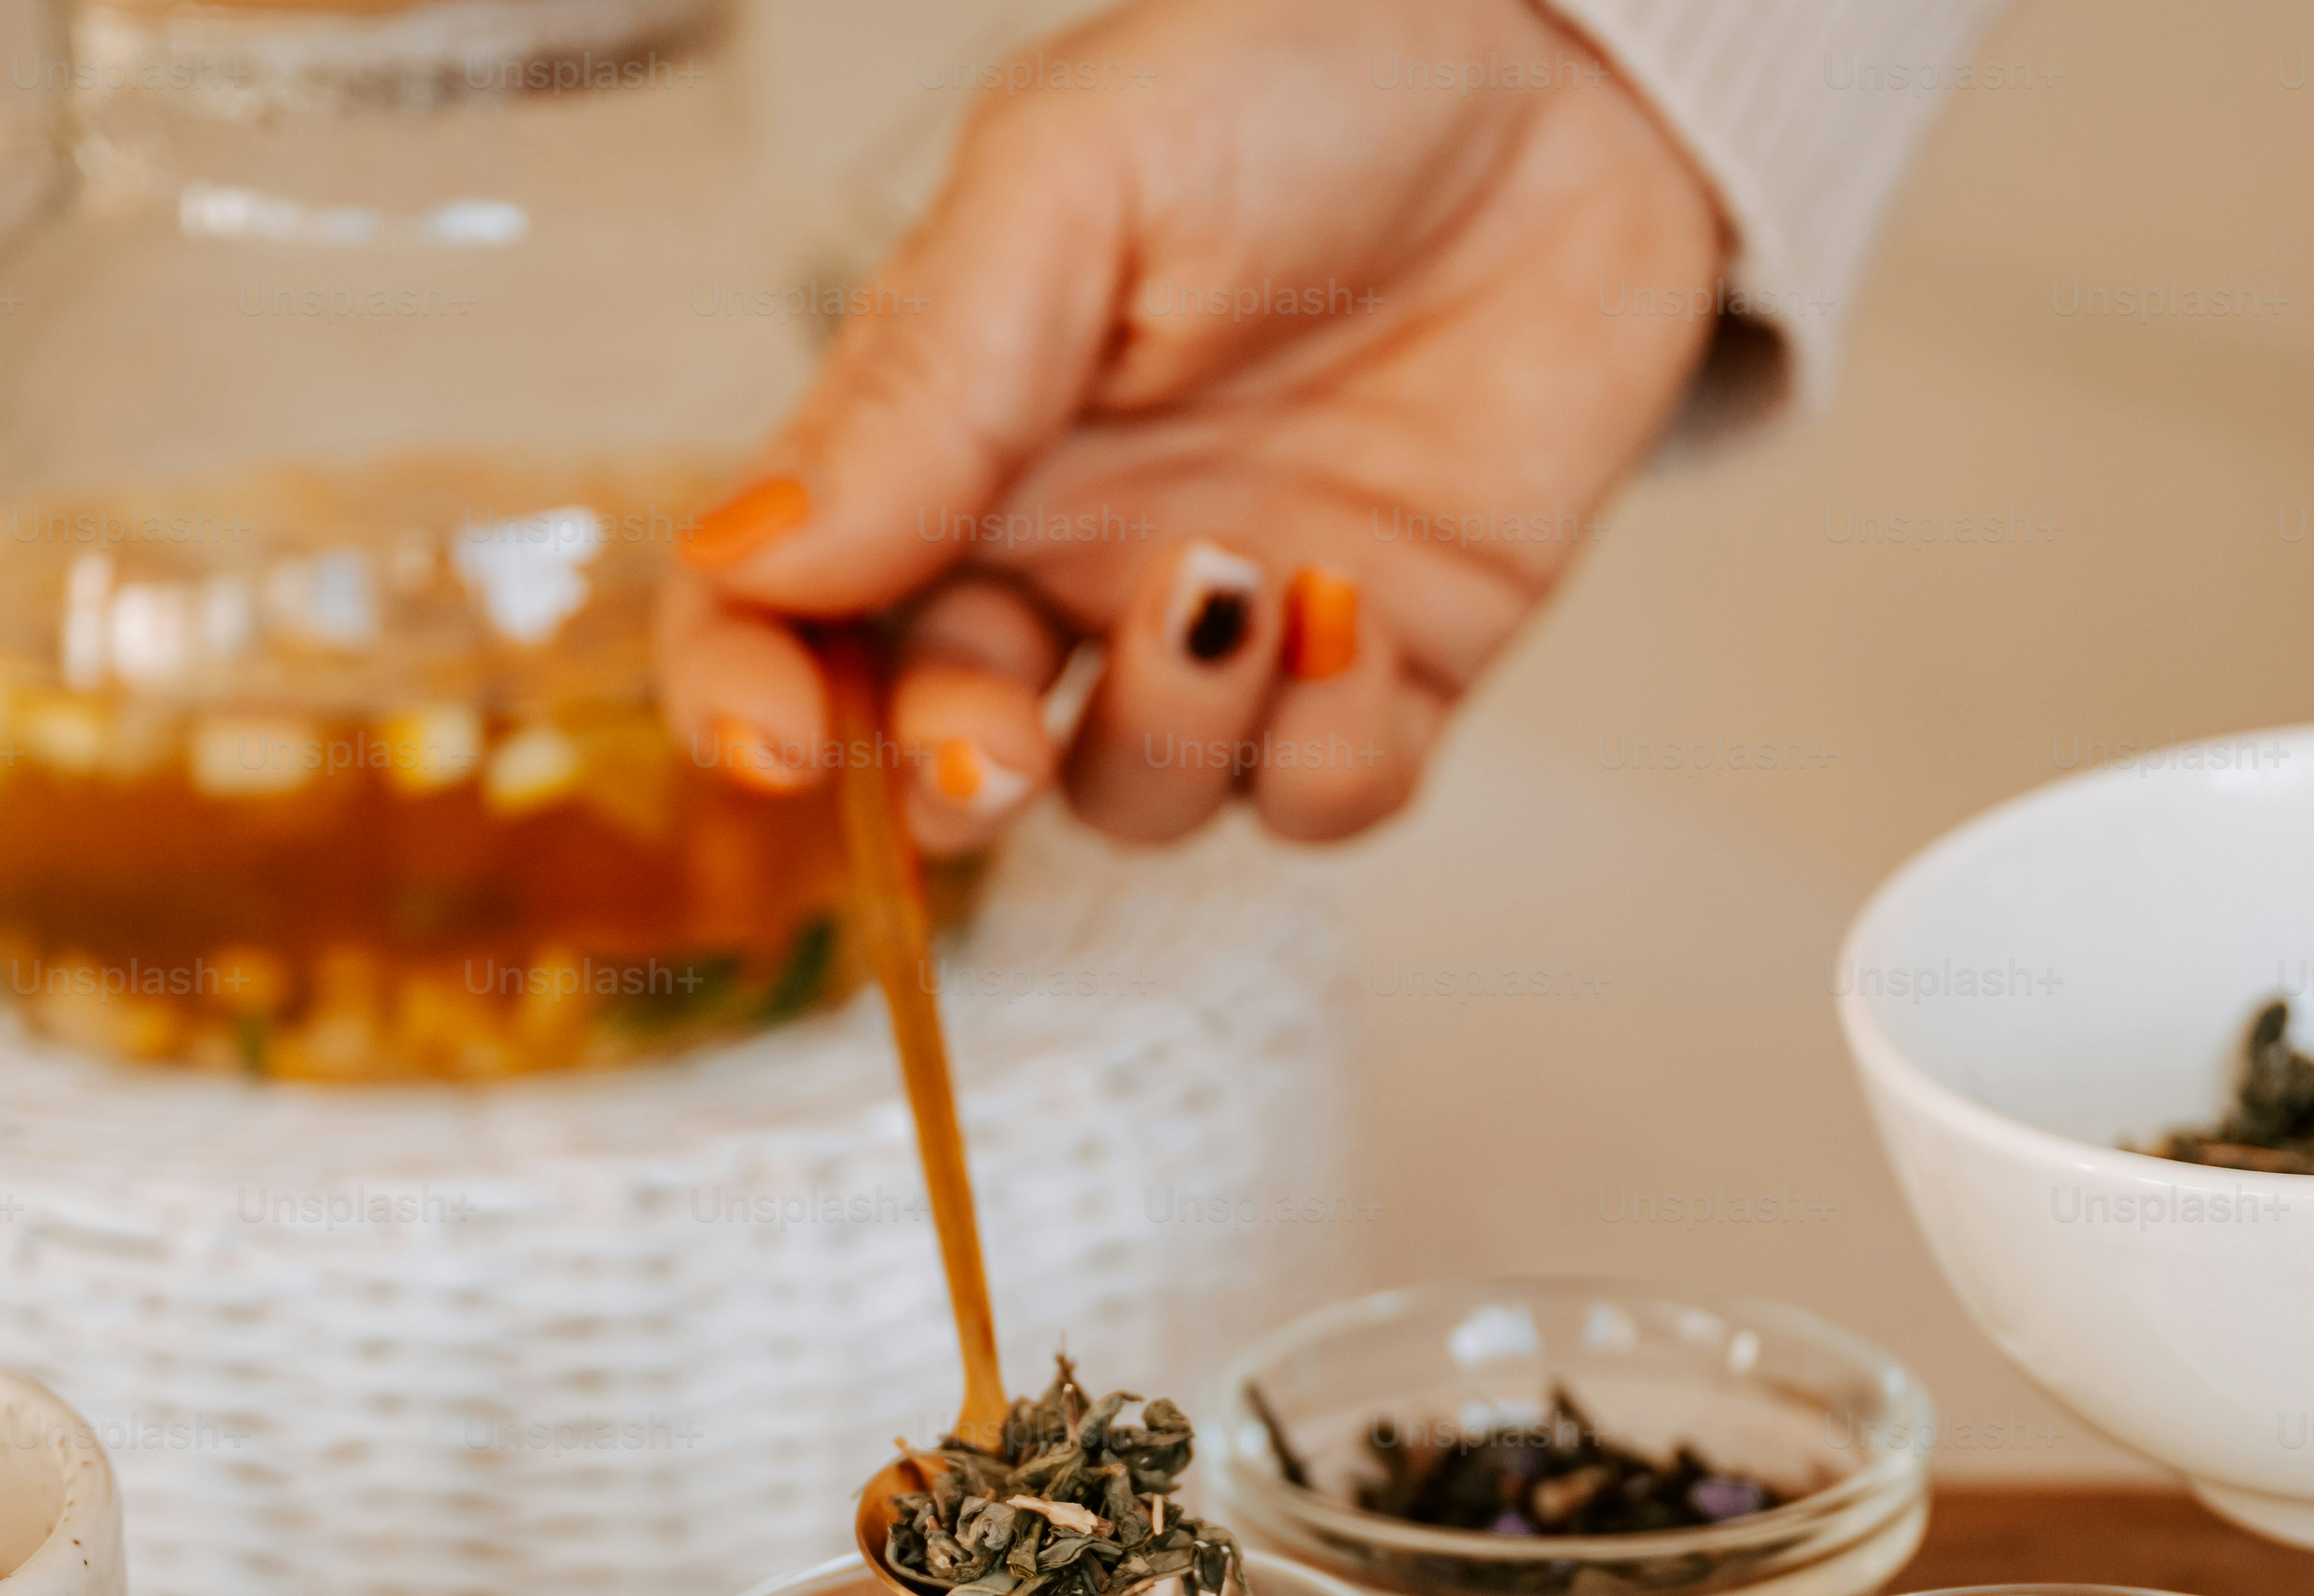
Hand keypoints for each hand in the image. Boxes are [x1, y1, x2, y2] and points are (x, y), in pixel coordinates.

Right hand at [653, 0, 1723, 853]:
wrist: (1570, 77)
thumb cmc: (1305, 77)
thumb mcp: (1074, 178)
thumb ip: (922, 377)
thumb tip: (761, 562)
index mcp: (947, 430)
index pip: (779, 602)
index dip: (743, 697)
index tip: (776, 747)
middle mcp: (1067, 547)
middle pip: (942, 745)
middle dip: (951, 779)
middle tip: (996, 745)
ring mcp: (1224, 623)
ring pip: (1134, 795)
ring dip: (1168, 733)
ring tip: (1241, 574)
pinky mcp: (1383, 667)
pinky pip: (1316, 800)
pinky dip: (1325, 751)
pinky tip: (1358, 608)